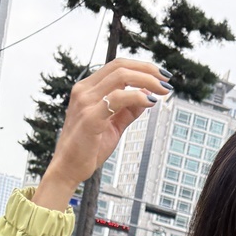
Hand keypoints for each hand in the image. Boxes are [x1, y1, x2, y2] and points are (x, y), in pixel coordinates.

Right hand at [46, 57, 170, 189]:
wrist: (68, 169)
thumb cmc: (88, 148)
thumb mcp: (112, 125)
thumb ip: (128, 110)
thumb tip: (147, 96)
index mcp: (87, 89)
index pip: (116, 66)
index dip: (141, 67)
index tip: (160, 75)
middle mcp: (84, 90)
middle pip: (120, 67)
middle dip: (147, 70)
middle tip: (167, 80)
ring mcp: (85, 102)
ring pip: (120, 77)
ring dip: (147, 81)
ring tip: (163, 90)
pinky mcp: (90, 118)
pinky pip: (117, 99)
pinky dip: (137, 97)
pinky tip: (151, 102)